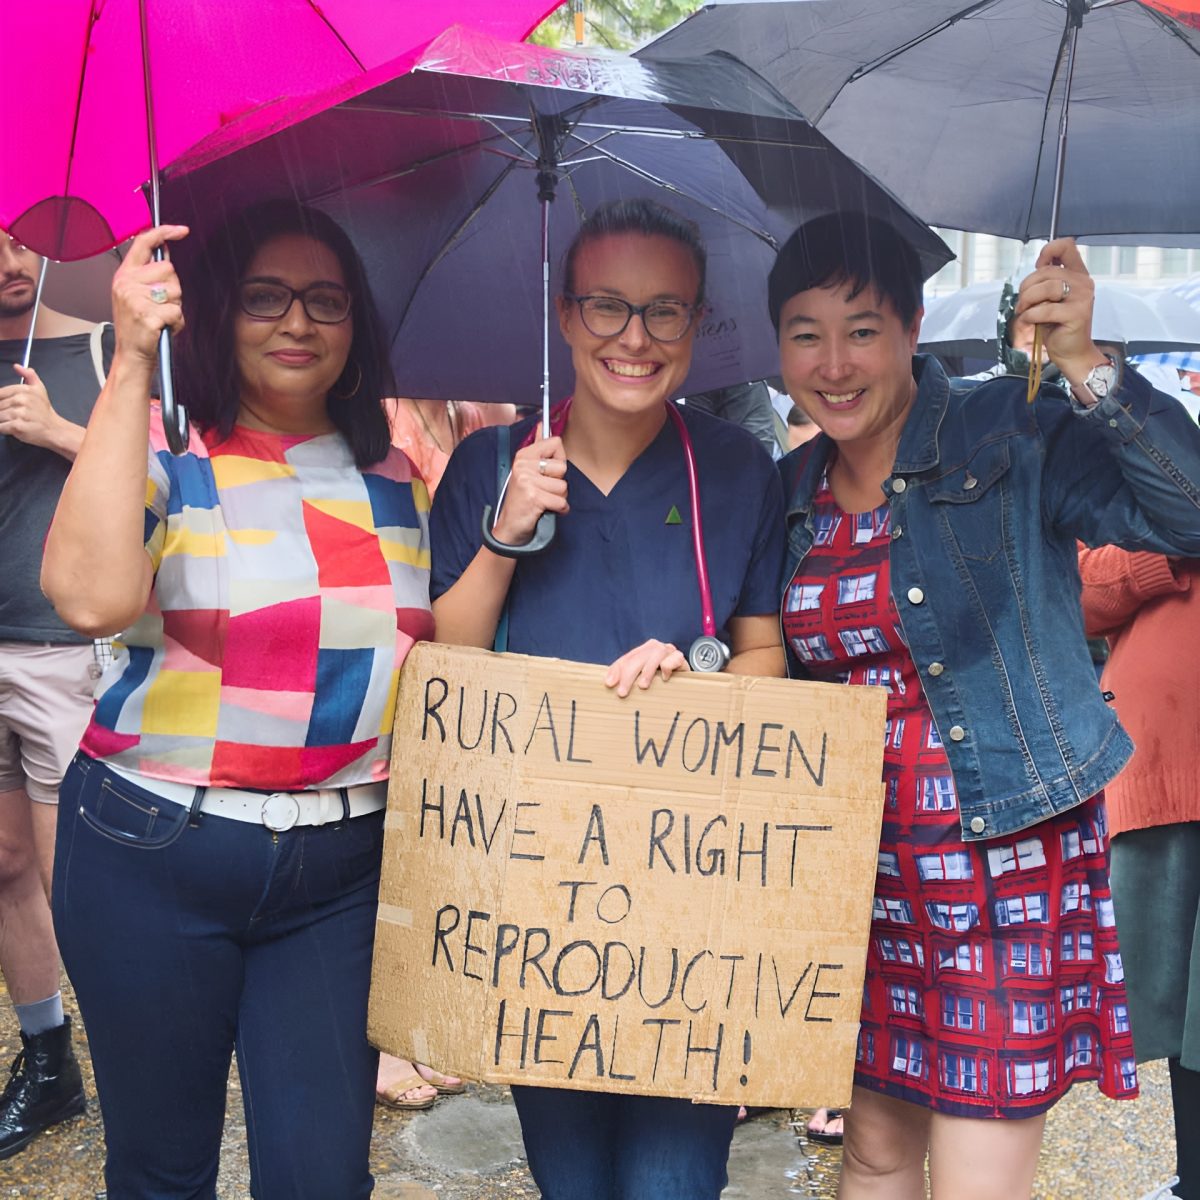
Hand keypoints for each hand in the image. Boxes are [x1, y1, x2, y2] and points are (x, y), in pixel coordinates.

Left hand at [0, 365, 72, 449]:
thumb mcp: (39, 389)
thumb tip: (16, 366)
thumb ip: (29, 375)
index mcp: (24, 389)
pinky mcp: (17, 426)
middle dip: (2, 411)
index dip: (1, 401)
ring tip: (12, 422)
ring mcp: (19, 414)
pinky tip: (11, 429)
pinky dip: (2, 429)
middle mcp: (21, 400)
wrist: (54, 429)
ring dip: (2, 420)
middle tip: (12, 416)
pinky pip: (1, 427)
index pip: (0, 394)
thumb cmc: (44, 410)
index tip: (7, 406)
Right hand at [111, 225, 188, 365]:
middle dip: (173, 289)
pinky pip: (176, 312)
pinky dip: (177, 323)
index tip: (180, 230)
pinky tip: (163, 327)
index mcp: (125, 275)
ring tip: (160, 317)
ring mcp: (135, 299)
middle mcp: (126, 283)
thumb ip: (149, 273)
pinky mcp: (146, 315)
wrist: (131, 354)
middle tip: (160, 305)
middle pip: (169, 270)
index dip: (164, 233)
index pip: (143, 243)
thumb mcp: (137, 293)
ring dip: (175, 307)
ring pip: (176, 291)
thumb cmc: (139, 325)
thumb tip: (166, 252)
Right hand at [490, 435, 568, 545]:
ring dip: (558, 498)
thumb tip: (542, 426)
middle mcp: (523, 466)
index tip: (548, 472)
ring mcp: (527, 481)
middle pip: (563, 467)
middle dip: (559, 483)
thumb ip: (538, 449)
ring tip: (543, 502)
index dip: (559, 459)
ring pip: (563, 486)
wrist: (509, 527)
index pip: (555, 443)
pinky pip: (561, 502)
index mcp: (523, 456)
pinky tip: (546, 511)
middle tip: (543, 491)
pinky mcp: (533, 497)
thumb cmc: (522, 500)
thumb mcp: (527, 472)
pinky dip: (559, 510)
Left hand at [604, 639, 687, 697]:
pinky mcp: (680, 657)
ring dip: (647, 671)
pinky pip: (673, 658)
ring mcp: (668, 650)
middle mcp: (654, 648)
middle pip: (638, 657)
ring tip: (643, 686)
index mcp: (643, 651)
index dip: (616, 670)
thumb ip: (626, 678)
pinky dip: (667, 667)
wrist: (685, 682)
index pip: (627, 658)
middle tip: (623, 692)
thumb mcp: (642, 680)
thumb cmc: (660, 682)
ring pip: (655, 654)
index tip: (609, 684)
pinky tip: (664, 679)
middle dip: (628, 675)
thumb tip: (608, 683)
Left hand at [1014, 238, 1106, 384]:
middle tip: (1022, 304)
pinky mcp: (1077, 314)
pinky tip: (1029, 322)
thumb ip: (1046, 281)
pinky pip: (1044, 309)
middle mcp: (1083, 282)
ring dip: (1027, 301)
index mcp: (1077, 274)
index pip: (1066, 246)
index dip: (1048, 251)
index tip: (1038, 266)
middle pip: (1046, 271)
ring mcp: (1082, 297)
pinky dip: (1030, 316)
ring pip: (1046, 287)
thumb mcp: (1049, 299)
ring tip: (1024, 312)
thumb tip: (1037, 265)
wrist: (1071, 352)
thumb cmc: (1057, 326)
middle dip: (1026, 287)